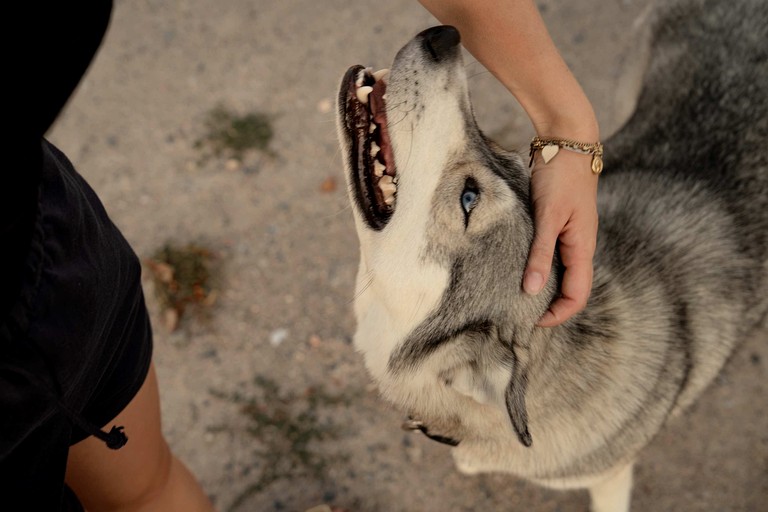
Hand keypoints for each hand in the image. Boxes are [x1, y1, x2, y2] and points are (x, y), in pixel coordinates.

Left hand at [523, 149, 598, 326]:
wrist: (567, 140)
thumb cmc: (560, 175)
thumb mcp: (548, 215)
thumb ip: (541, 252)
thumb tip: (532, 289)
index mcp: (583, 247)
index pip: (577, 295)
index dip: (558, 314)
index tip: (532, 322)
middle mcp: (580, 245)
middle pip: (571, 288)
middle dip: (550, 306)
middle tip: (521, 315)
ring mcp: (571, 234)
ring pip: (562, 272)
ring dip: (545, 287)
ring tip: (518, 297)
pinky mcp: (560, 223)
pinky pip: (553, 254)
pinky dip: (540, 267)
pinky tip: (521, 268)